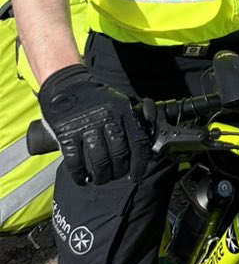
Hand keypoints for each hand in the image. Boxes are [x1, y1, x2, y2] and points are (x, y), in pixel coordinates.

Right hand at [38, 64, 149, 184]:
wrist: (67, 85)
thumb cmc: (96, 98)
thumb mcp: (119, 100)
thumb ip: (133, 117)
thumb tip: (147, 139)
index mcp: (122, 110)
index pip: (137, 141)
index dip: (139, 163)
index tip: (136, 176)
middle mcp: (106, 117)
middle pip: (118, 154)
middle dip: (118, 171)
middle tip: (115, 175)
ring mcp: (85, 126)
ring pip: (99, 161)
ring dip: (101, 176)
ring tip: (100, 179)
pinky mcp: (67, 134)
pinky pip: (75, 162)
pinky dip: (80, 175)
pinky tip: (83, 178)